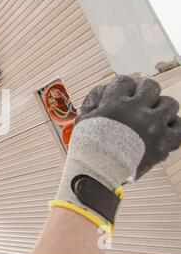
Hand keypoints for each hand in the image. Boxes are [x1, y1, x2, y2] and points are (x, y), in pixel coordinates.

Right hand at [52, 75, 180, 229]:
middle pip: (151, 86)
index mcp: (116, 103)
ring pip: (169, 103)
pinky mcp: (164, 143)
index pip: (125, 81)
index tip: (119, 96)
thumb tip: (106, 91)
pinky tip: (161, 128)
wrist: (98, 172)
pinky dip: (172, 126)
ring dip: (159, 107)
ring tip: (150, 116)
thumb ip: (94, 100)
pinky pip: (179, 127)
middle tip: (137, 103)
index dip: (121, 87)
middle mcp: (137, 112)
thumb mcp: (83, 119)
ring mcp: (154, 127)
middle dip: (143, 92)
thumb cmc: (88, 147)